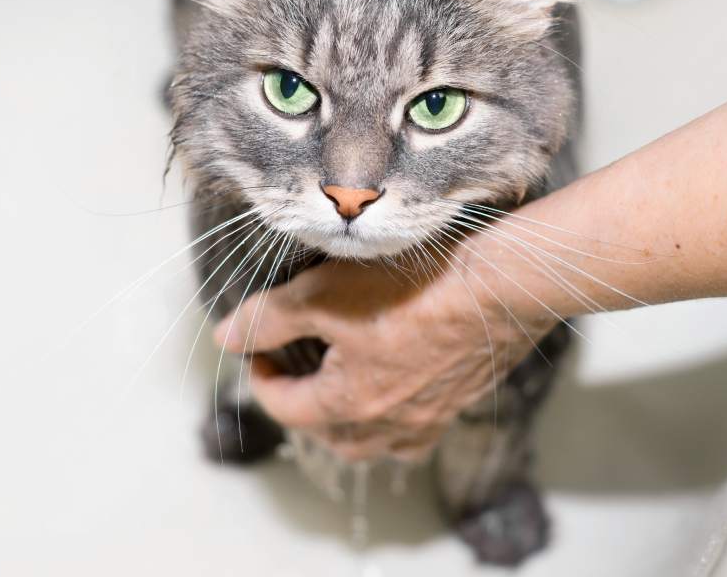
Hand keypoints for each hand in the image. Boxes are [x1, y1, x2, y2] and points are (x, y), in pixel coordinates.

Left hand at [213, 253, 550, 462]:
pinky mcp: (461, 400)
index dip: (261, 378)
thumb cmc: (412, 287)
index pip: (286, 406)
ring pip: (376, 442)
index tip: (257, 351)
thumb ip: (268, 318)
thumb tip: (225, 337)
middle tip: (292, 367)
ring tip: (339, 387)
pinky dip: (395, 418)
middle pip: (328, 434)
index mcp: (347, 405)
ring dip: (347, 422)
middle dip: (302, 405)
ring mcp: (429, 418)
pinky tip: (397, 390)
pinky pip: (417, 429)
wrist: (501, 284)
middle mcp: (388, 425)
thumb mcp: (323, 293)